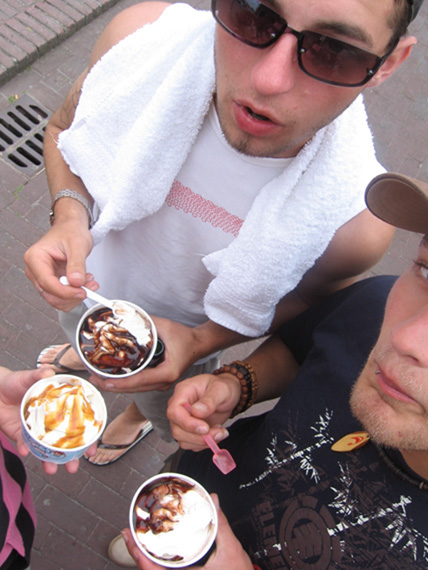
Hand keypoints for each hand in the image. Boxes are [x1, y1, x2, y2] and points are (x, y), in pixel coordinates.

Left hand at [0, 365, 93, 473]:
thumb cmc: (14, 382)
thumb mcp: (28, 377)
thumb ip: (38, 375)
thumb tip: (48, 372)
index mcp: (58, 406)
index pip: (77, 422)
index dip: (86, 436)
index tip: (91, 447)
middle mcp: (49, 420)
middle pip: (64, 441)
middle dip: (70, 457)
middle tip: (74, 467)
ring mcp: (36, 429)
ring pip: (46, 449)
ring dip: (49, 461)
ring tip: (52, 469)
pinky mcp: (20, 434)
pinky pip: (24, 445)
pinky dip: (25, 449)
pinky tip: (26, 451)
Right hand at [24, 219, 95, 310]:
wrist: (71, 228)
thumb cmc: (70, 232)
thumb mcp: (77, 245)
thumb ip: (76, 264)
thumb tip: (76, 282)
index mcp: (35, 258)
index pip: (46, 283)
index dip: (65, 291)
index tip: (82, 292)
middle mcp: (35, 270)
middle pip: (50, 294)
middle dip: (71, 295)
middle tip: (90, 288)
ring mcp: (42, 277)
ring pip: (56, 299)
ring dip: (75, 296)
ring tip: (90, 282)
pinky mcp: (52, 282)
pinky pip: (62, 296)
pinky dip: (75, 294)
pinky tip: (85, 283)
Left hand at [90, 317, 201, 392]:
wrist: (199, 344)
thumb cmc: (185, 337)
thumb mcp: (165, 326)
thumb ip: (145, 322)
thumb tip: (125, 317)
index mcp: (166, 372)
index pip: (139, 381)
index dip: (119, 382)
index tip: (103, 380)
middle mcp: (164, 382)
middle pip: (134, 389)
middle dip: (112, 386)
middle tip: (93, 378)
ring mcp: (161, 384)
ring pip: (135, 389)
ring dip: (117, 386)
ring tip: (98, 379)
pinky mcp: (159, 382)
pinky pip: (139, 385)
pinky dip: (125, 383)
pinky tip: (112, 377)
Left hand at [121, 494, 252, 569]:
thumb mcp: (231, 550)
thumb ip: (221, 525)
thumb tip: (213, 500)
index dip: (138, 555)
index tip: (129, 538)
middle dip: (137, 555)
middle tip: (128, 535)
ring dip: (146, 560)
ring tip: (138, 542)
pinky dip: (157, 565)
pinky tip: (155, 554)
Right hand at [166, 372, 240, 450]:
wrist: (228, 394)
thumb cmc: (223, 387)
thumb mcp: (220, 389)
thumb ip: (209, 400)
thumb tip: (196, 412)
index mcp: (183, 392)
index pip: (174, 411)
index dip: (187, 423)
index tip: (205, 428)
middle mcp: (179, 408)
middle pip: (177, 429)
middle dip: (198, 437)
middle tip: (218, 432)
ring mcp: (183, 420)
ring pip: (183, 440)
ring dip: (203, 442)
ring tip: (220, 432)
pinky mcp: (190, 431)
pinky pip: (192, 444)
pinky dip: (205, 444)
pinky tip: (217, 433)